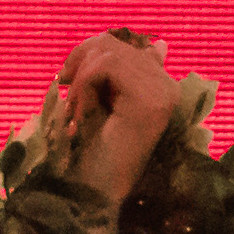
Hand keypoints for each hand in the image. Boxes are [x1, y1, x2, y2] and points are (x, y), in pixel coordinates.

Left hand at [49, 30, 205, 213]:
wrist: (93, 192)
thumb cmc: (93, 153)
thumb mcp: (105, 100)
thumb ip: (123, 71)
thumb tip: (160, 44)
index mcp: (162, 87)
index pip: (124, 43)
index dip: (89, 54)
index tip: (67, 79)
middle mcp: (168, 87)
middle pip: (113, 42)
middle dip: (79, 63)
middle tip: (64, 94)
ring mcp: (162, 94)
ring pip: (107, 51)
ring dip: (79, 79)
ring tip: (74, 110)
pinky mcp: (150, 101)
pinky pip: (106, 66)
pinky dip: (82, 86)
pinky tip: (80, 114)